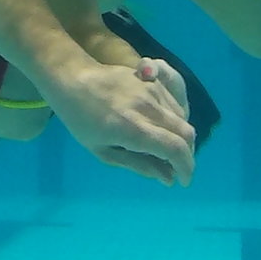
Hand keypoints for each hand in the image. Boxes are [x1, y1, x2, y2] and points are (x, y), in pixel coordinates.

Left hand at [42, 60, 194, 186]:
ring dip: (181, 136)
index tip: (182, 181)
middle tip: (176, 167)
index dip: (186, 168)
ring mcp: (151, 91)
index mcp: (132, 129)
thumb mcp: (104, 151)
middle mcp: (147, 108)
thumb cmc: (81, 120)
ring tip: (166, 148)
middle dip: (188, 154)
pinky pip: (173, 103)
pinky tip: (159, 128)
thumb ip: (139, 165)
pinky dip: (174, 120)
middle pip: (186, 132)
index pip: (176, 149)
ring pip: (182, 117)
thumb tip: (169, 179)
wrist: (73, 78)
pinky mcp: (152, 81)